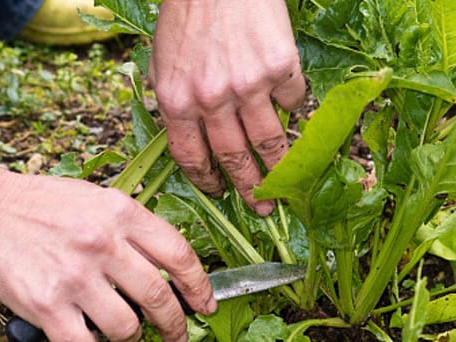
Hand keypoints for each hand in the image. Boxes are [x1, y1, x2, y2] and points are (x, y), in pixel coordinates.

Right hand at [0, 143, 214, 341]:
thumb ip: (132, 229)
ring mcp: (74, 275)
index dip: (200, 284)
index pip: (178, 254)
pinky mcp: (45, 304)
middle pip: (159, 296)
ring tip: (126, 332)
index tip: (205, 303)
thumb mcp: (98, 199)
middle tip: (179, 335)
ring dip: (132, 337)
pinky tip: (86, 335)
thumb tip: (164, 266)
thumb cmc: (43, 203)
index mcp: (121, 212)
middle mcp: (103, 243)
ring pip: (126, 326)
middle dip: (176, 324)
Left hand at [149, 0, 305, 215]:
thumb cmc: (186, 17)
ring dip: (279, 166)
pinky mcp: (279, 67)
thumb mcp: (162, 63)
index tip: (218, 192)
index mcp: (177, 101)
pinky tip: (288, 106)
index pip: (191, 157)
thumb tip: (194, 139)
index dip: (207, 181)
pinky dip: (292, 108)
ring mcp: (248, 85)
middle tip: (262, 208)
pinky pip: (292, 101)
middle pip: (233, 157)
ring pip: (269, 141)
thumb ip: (176, 104)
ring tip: (286, 183)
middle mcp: (212, 100)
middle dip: (249, 188)